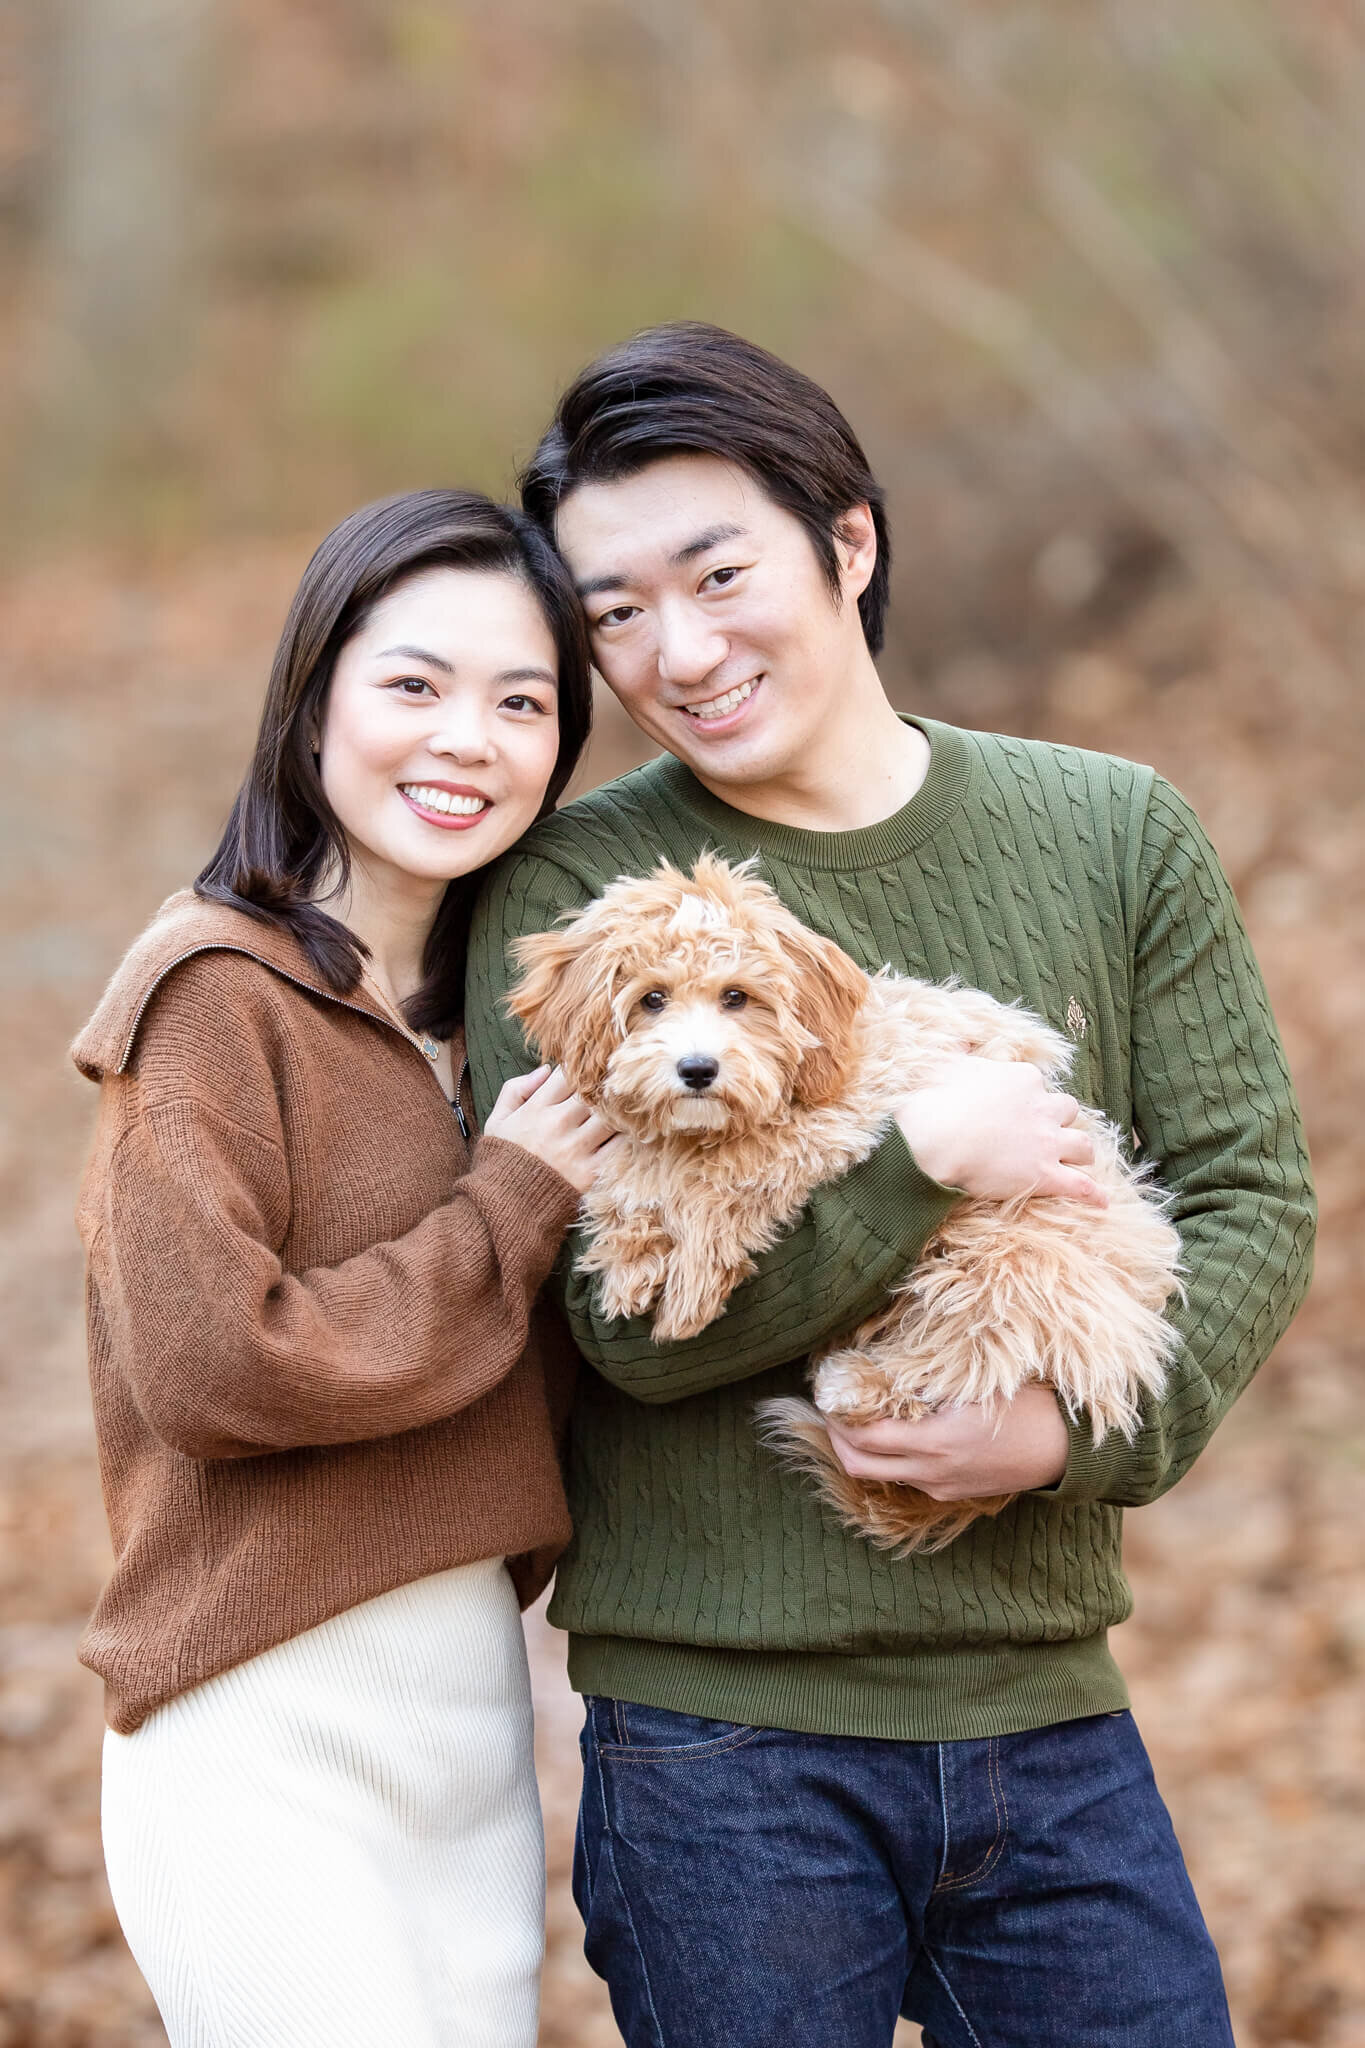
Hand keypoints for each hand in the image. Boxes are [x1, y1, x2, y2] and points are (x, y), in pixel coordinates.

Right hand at [483, 1065, 619, 1194]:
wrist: (504, 1207)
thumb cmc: (502, 1161)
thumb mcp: (497, 1121)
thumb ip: (515, 1090)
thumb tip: (546, 1069)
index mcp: (536, 1108)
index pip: (568, 1075)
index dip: (580, 1071)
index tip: (586, 1075)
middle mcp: (557, 1124)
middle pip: (593, 1092)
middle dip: (603, 1088)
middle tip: (612, 1089)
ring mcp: (575, 1148)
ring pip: (610, 1115)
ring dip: (618, 1111)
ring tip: (622, 1110)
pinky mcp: (590, 1172)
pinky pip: (618, 1147)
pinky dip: (625, 1137)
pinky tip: (627, 1133)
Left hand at [824, 1385, 1069, 1498]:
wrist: (1064, 1450)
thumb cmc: (1026, 1407)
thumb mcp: (976, 1386)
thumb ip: (930, 1385)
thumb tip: (885, 1371)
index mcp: (936, 1443)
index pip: (865, 1438)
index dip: (838, 1418)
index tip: (828, 1393)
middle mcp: (932, 1472)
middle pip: (859, 1467)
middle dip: (837, 1440)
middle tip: (832, 1410)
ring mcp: (940, 1487)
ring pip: (881, 1474)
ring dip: (862, 1449)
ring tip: (859, 1417)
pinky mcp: (951, 1493)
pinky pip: (908, 1477)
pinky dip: (890, 1457)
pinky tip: (896, 1432)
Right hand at [895, 1056, 1107, 1207]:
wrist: (937, 1138)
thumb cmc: (937, 1101)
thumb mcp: (947, 1064)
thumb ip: (961, 1053)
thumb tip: (962, 1041)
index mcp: (1024, 1079)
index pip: (1040, 1085)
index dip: (1031, 1099)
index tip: (1017, 1108)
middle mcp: (1043, 1108)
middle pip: (1068, 1111)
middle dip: (1061, 1121)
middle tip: (1048, 1131)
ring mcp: (1047, 1142)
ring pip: (1083, 1145)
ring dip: (1081, 1152)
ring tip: (1079, 1160)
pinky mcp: (1046, 1175)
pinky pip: (1080, 1186)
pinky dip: (1093, 1194)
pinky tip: (1102, 1202)